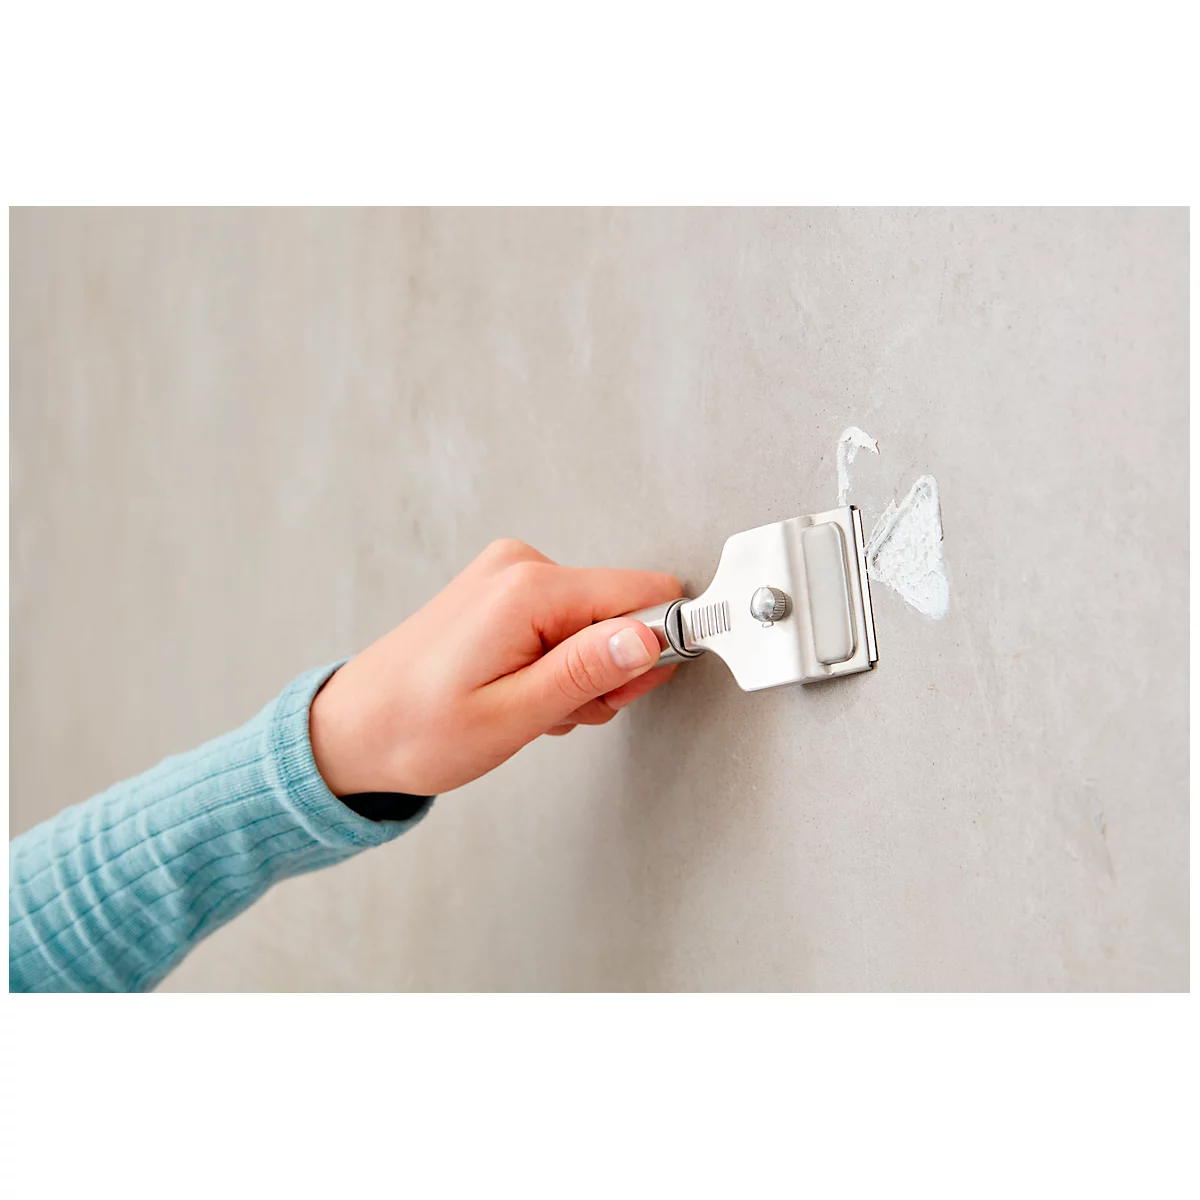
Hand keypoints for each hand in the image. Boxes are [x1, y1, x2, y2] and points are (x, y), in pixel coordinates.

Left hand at [309, 538, 681, 795]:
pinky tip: (520, 690)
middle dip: (609, 670)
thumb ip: (586, 672)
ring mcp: (510, 574)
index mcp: (528, 590)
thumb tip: (651, 637)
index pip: (645, 595)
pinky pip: (565, 621)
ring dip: (580, 674)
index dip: (652, 650)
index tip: (621, 693)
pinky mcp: (503, 590)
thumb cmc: (418, 731)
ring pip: (596, 622)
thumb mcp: (512, 716)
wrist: (353, 730)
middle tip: (562, 711)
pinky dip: (556, 663)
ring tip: (530, 705)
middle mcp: (521, 566)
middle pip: (622, 610)